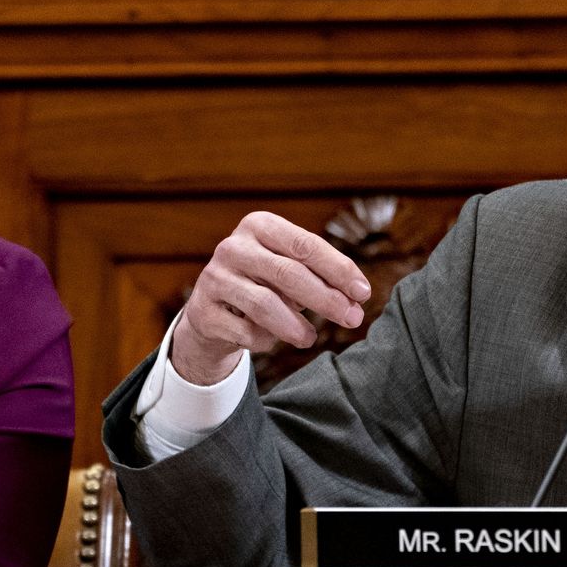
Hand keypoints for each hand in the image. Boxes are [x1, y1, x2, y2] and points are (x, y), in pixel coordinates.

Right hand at [171, 211, 370, 385]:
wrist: (211, 312)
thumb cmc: (263, 286)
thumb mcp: (289, 271)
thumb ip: (321, 277)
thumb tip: (357, 297)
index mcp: (259, 226)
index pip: (305, 245)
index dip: (338, 269)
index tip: (363, 292)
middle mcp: (233, 246)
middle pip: (288, 273)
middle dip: (326, 299)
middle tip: (352, 319)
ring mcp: (214, 278)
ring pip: (265, 304)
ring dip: (296, 326)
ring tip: (311, 338)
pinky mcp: (203, 311)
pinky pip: (245, 331)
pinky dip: (266, 340)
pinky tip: (272, 340)